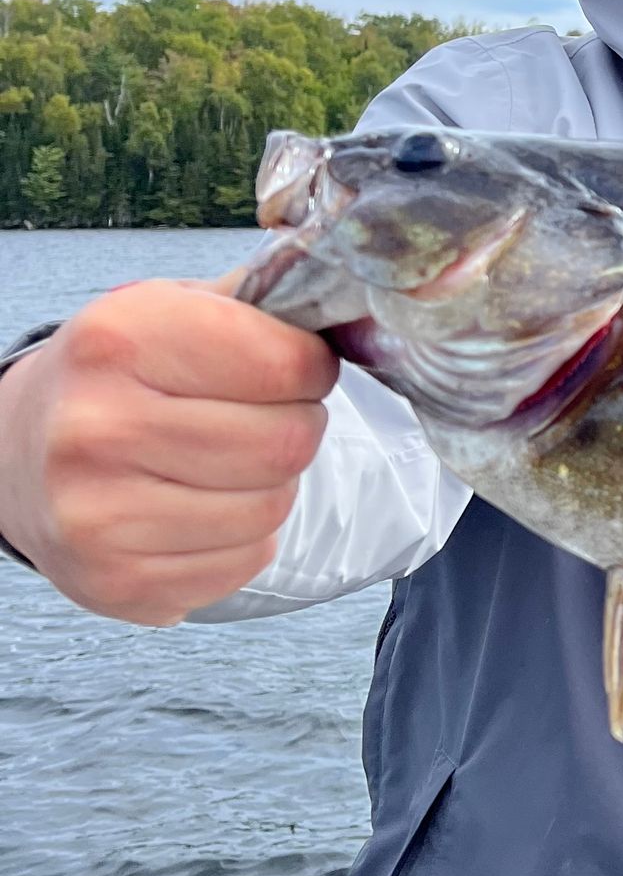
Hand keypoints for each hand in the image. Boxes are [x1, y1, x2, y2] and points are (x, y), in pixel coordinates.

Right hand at [0, 275, 336, 622]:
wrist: (17, 455)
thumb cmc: (116, 376)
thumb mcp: (167, 309)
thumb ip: (253, 301)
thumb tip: (338, 293)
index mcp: (118, 339)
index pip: (283, 362)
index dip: (311, 366)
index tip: (297, 366)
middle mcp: (97, 427)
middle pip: (286, 442)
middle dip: (297, 426)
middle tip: (267, 417)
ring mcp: (99, 515)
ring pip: (271, 508)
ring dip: (272, 486)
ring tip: (227, 464)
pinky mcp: (117, 581)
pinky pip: (244, 563)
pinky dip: (244, 539)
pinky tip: (200, 510)